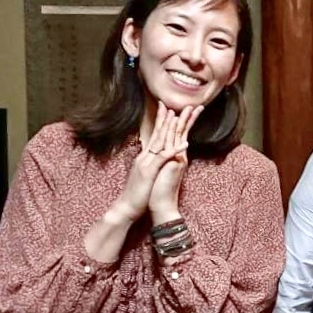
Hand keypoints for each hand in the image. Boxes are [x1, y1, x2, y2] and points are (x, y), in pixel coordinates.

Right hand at [111, 103, 197, 222]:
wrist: (127, 207)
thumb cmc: (138, 194)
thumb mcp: (145, 176)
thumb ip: (150, 166)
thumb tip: (155, 160)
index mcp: (145, 157)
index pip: (154, 136)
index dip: (161, 122)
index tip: (168, 110)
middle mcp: (145, 156)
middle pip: (157, 134)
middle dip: (165, 119)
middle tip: (173, 104)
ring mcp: (146, 162)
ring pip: (160, 141)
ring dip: (171, 128)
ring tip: (180, 116)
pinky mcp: (149, 171)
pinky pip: (164, 157)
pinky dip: (174, 149)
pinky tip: (184, 143)